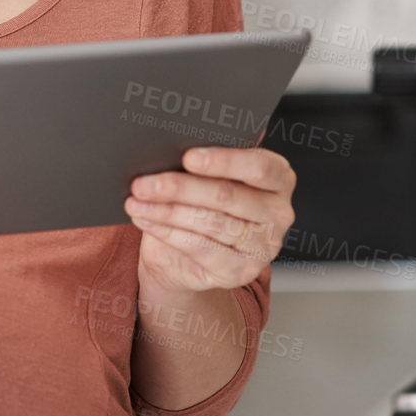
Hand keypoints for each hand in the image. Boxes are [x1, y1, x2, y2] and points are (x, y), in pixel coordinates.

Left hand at [124, 145, 295, 295]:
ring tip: (137, 201)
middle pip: (227, 195)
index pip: (259, 166)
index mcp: (279, 178)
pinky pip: (199, 248)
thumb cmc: (204, 202)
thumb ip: (206, 160)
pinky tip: (146, 220)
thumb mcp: (209, 176)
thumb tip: (174, 144)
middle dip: (180, 187)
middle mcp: (278, 212)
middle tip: (144, 182)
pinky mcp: (241, 271)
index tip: (188, 157)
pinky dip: (167, 231)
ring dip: (166, 210)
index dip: (224, 161)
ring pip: (209, 222)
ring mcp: (263, 246)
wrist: (193, 254)